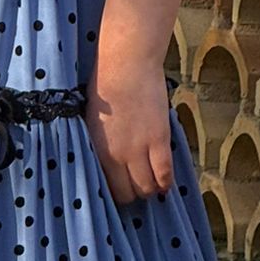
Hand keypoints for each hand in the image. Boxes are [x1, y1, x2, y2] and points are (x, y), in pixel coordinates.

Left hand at [85, 53, 173, 205]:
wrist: (126, 66)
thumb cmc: (104, 87)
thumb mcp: (93, 121)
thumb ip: (101, 144)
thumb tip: (108, 160)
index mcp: (98, 150)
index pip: (108, 188)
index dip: (116, 193)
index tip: (121, 189)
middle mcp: (118, 155)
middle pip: (130, 192)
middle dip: (134, 194)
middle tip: (138, 187)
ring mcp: (140, 148)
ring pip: (149, 187)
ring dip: (151, 189)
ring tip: (152, 184)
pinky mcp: (160, 139)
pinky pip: (165, 172)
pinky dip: (166, 181)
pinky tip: (165, 182)